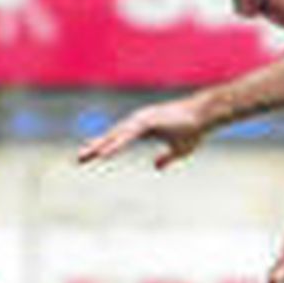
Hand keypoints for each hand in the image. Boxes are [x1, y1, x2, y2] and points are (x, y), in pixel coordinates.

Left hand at [76, 97, 208, 169]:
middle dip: (94, 147)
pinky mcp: (146, 121)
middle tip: (78, 159)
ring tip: (86, 157)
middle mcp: (137, 122)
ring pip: (116, 136)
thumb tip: (155, 167)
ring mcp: (140, 120)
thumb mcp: (179, 150)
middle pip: (111, 136)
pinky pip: (126, 136)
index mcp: (142, 128)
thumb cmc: (194, 129)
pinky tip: (104, 154)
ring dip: (100, 147)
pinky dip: (114, 145)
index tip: (89, 158)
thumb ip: (166, 158)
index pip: (118, 139)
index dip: (103, 148)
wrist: (205, 115)